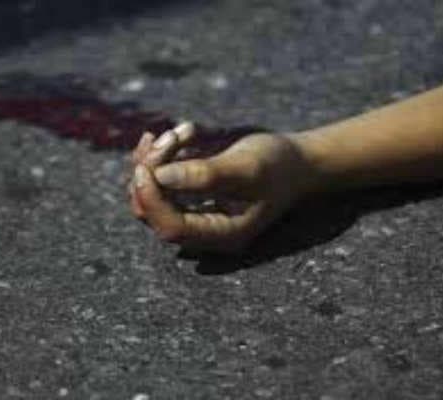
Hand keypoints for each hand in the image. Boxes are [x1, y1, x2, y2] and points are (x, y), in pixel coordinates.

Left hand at [129, 123, 313, 252]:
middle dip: (152, 172)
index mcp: (222, 234)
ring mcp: (197, 214)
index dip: (152, 199)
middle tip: (168, 137)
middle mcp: (205, 230)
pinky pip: (162, 181)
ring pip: (154, 194)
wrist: (297, 161)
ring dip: (156, 160)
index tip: (145, 166)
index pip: (172, 227)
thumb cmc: (278, 165)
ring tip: (178, 132)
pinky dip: (164, 156)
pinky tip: (181, 133)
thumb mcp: (247, 167)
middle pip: (154, 212)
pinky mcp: (192, 196)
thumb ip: (206, 175)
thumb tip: (160, 176)